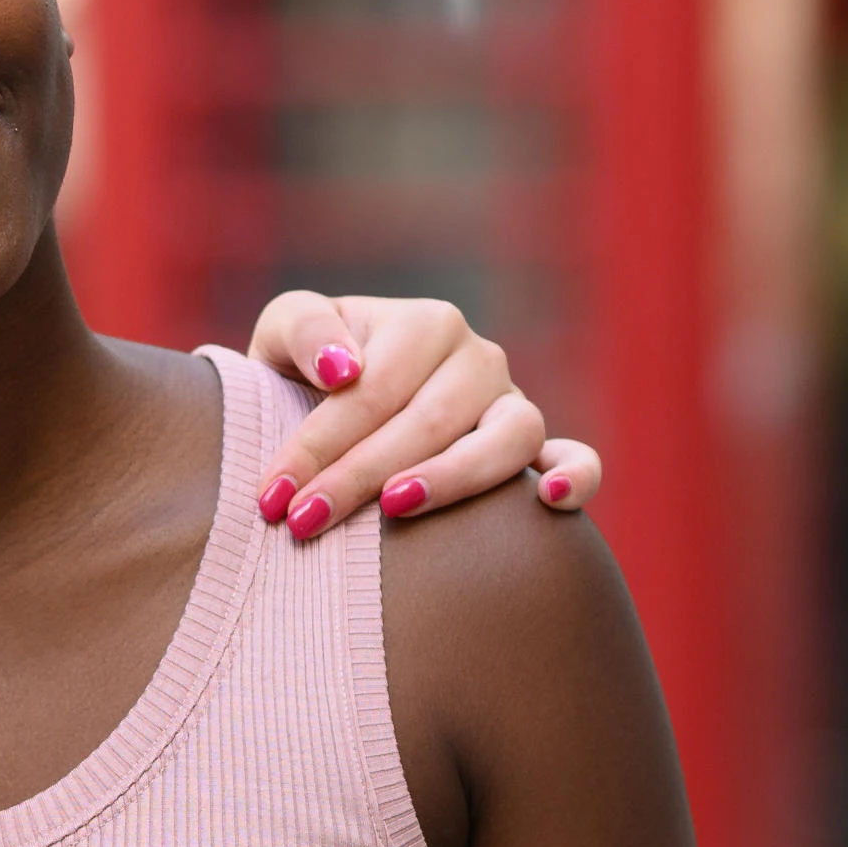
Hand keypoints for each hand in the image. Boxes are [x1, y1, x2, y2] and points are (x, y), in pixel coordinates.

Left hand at [243, 291, 602, 537]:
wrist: (327, 410)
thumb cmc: (304, 376)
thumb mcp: (282, 337)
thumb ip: (302, 331)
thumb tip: (344, 370)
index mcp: (425, 323)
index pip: (373, 390)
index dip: (317, 445)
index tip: (272, 498)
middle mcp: (479, 358)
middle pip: (428, 421)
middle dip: (359, 475)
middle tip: (303, 522)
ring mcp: (513, 405)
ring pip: (506, 438)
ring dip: (452, 477)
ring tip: (395, 507)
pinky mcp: (536, 452)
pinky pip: (575, 459)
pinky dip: (575, 475)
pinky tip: (548, 499)